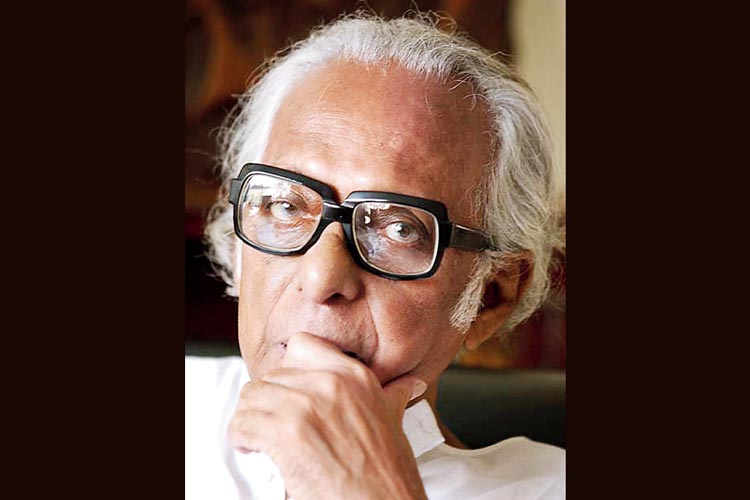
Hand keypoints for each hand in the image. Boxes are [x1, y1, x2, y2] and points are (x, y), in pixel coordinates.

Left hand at [228, 332, 428, 499]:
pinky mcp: (284, 435)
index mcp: (354, 376)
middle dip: (266, 403)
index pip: (301, 345)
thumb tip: (412, 384)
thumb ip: (393, 395)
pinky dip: (241, 440)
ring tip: (262, 439)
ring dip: (251, 420)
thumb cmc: (388, 471)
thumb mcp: (393, 422)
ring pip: (250, 397)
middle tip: (274, 426)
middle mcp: (329, 384)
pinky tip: (257, 451)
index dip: (288, 369)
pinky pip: (241, 425)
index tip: (288, 392)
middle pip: (271, 376)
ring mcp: (305, 407)